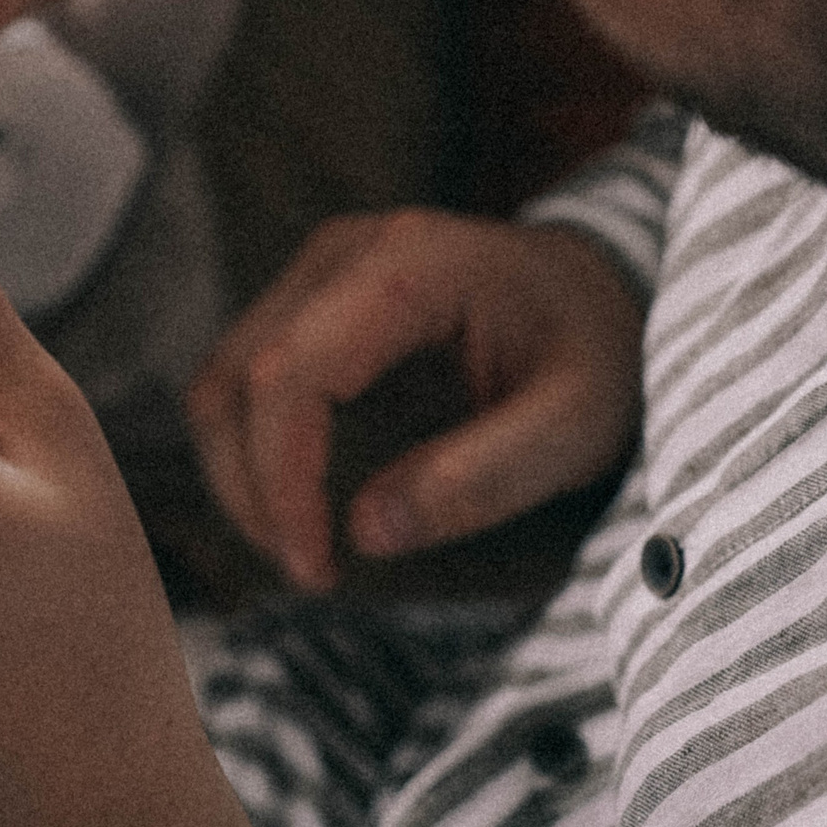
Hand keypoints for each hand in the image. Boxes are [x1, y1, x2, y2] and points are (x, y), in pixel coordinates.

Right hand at [187, 209, 642, 592]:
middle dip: (255, 490)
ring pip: (224, 379)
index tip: (315, 566)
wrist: (602, 286)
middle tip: (313, 574)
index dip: (283, 480)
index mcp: (411, 265)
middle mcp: (346, 252)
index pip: (294, 373)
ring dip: (240, 474)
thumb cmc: (596, 351)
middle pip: (242, 377)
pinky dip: (251, 449)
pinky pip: (243, 376)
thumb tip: (367, 532)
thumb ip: (484, 477)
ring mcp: (319, 267)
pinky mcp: (309, 297)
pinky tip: (300, 505)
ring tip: (301, 547)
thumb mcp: (576, 424)